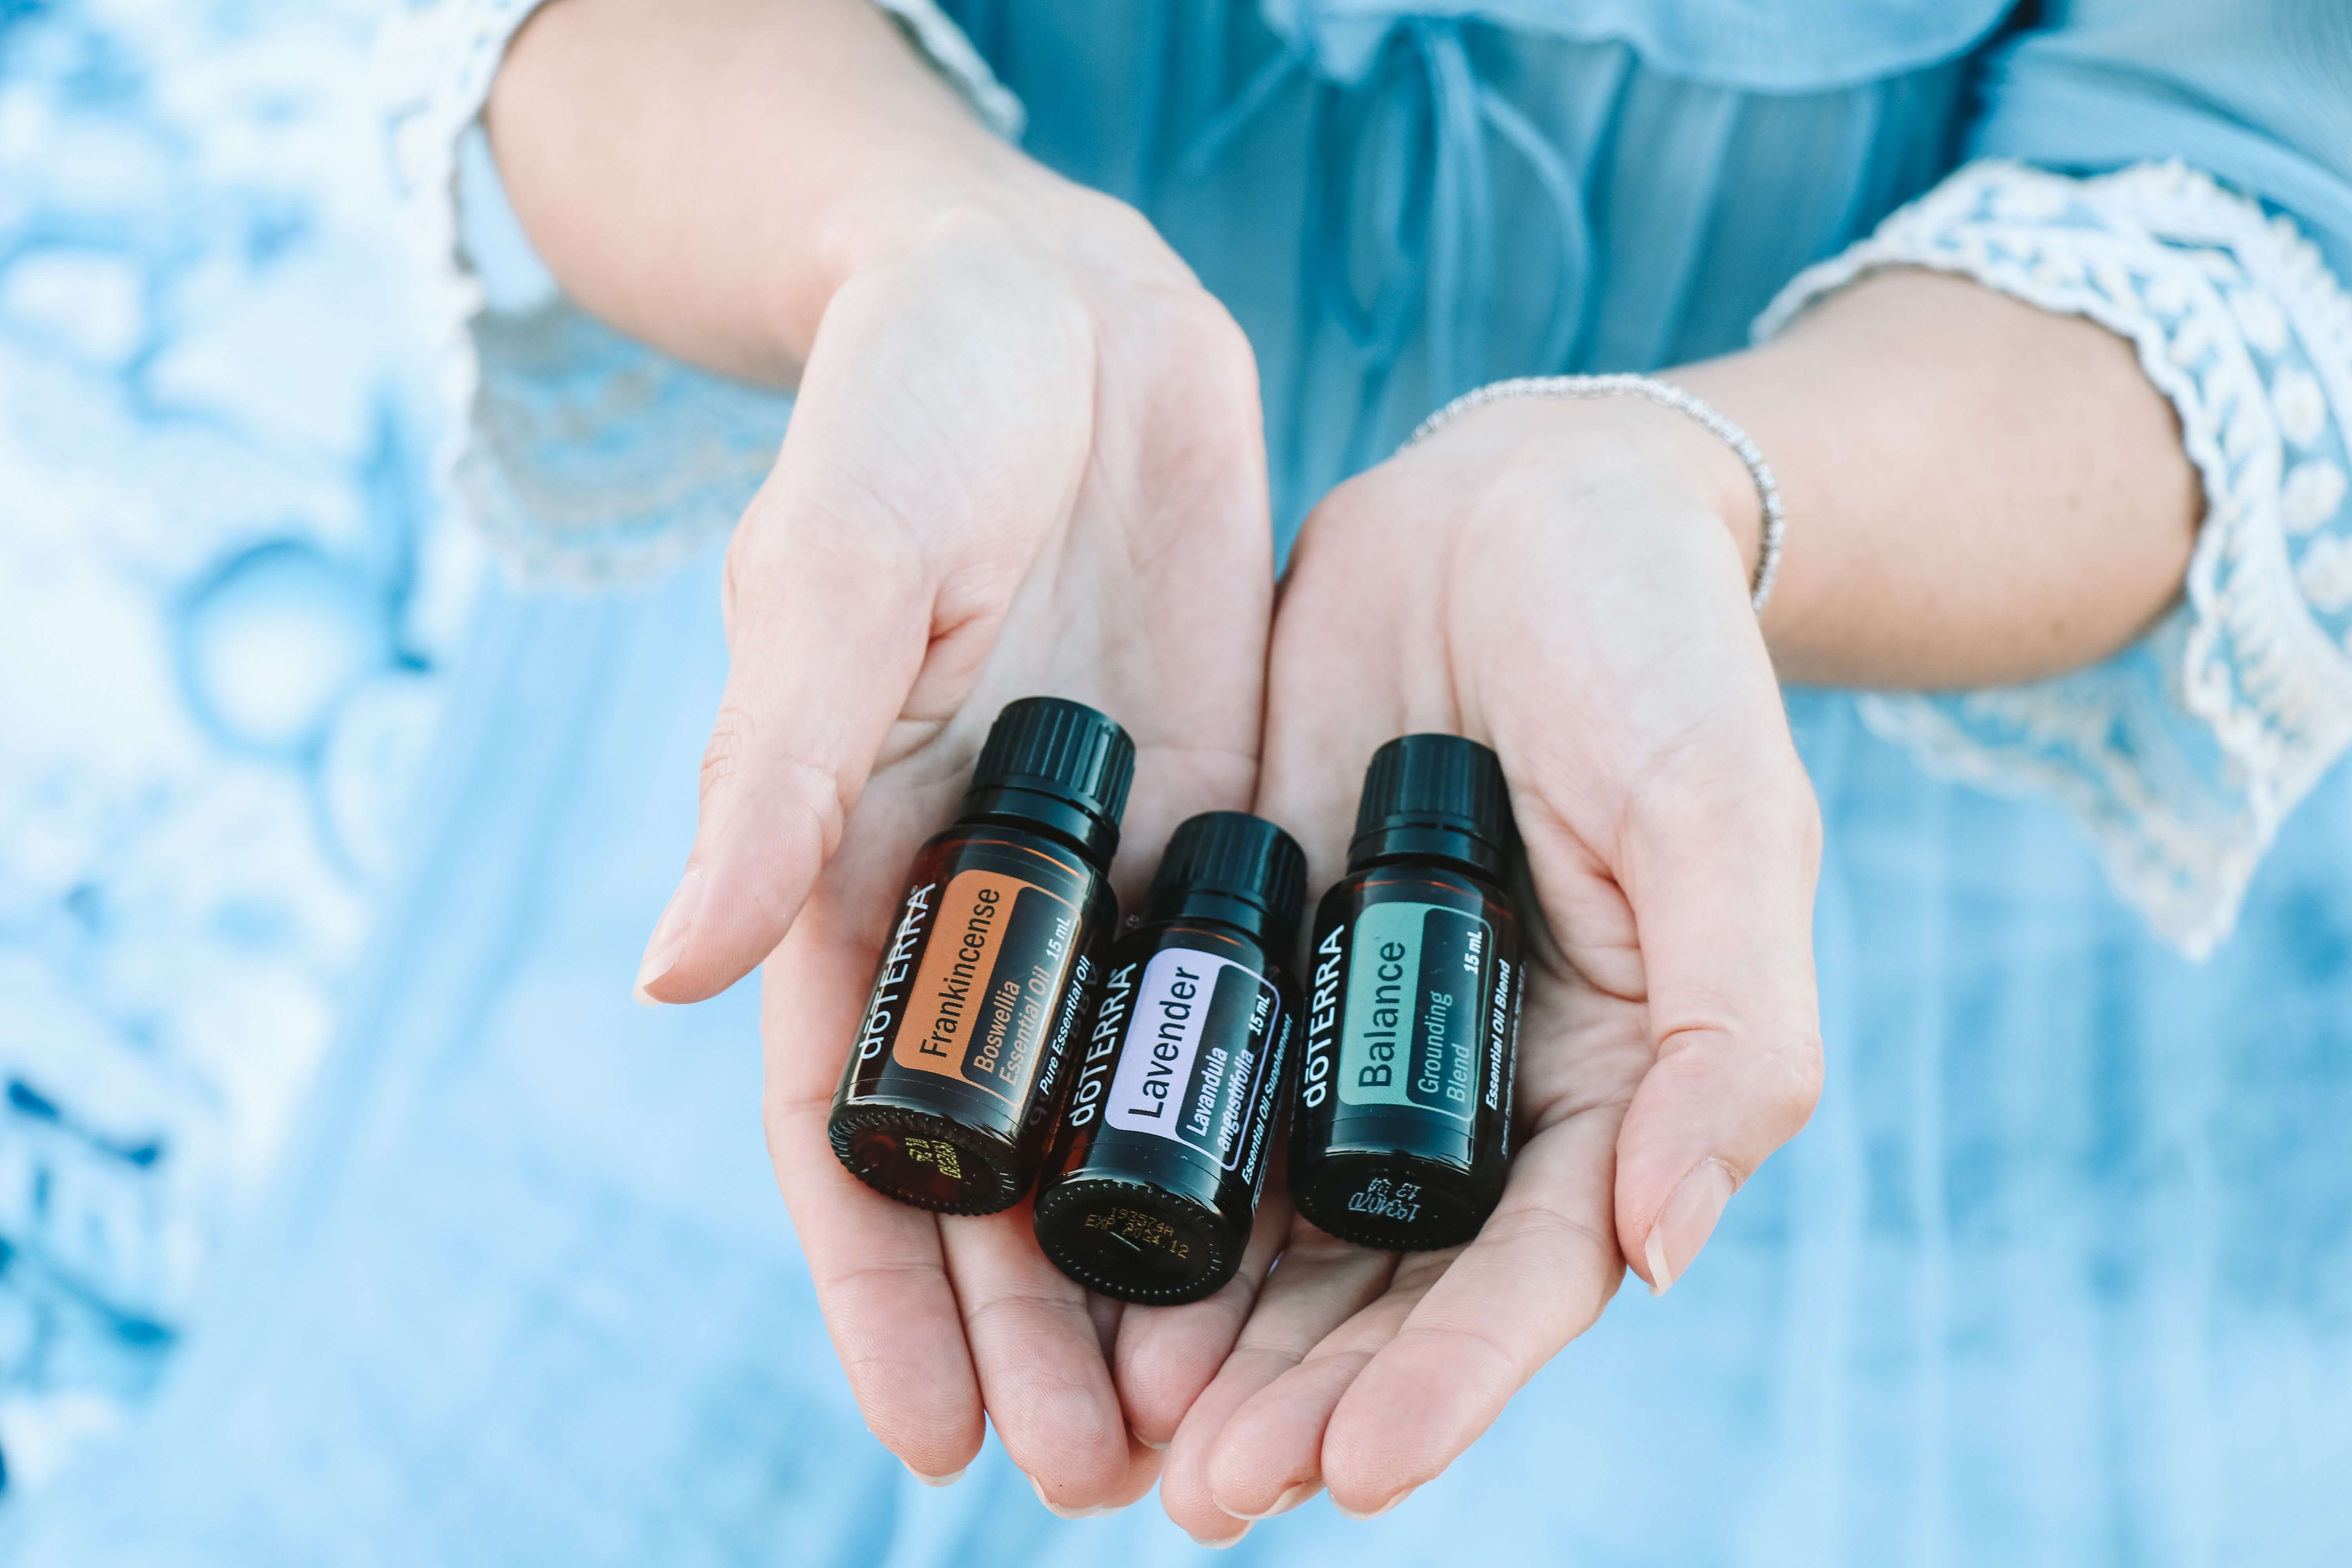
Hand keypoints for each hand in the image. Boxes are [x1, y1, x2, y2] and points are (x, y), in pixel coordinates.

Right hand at [632, 178, 1274, 1508]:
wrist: (1064, 305)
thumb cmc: (916, 413)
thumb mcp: (838, 571)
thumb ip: (772, 763)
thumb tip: (670, 965)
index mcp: (848, 862)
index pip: (845, 1123)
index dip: (877, 1288)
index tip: (927, 1440)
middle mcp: (974, 898)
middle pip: (996, 1155)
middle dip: (1033, 1325)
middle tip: (1095, 1481)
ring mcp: (1097, 869)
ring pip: (1122, 1106)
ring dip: (1155, 1261)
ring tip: (1206, 1418)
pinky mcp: (1207, 816)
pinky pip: (1228, 998)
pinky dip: (1253, 1116)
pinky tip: (1306, 1233)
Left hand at [1154, 394, 1824, 1538]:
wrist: (1522, 499)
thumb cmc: (1660, 652)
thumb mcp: (1724, 822)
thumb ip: (1733, 1037)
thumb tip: (1671, 1249)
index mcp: (1603, 1080)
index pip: (1523, 1276)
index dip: (1445, 1385)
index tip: (1352, 1476)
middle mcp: (1470, 1082)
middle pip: (1379, 1284)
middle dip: (1299, 1397)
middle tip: (1200, 1493)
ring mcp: (1351, 1019)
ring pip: (1269, 1218)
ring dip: (1204, 1338)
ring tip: (1120, 1437)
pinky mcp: (1253, 941)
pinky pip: (1187, 1086)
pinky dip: (1135, 1181)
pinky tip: (1062, 1264)